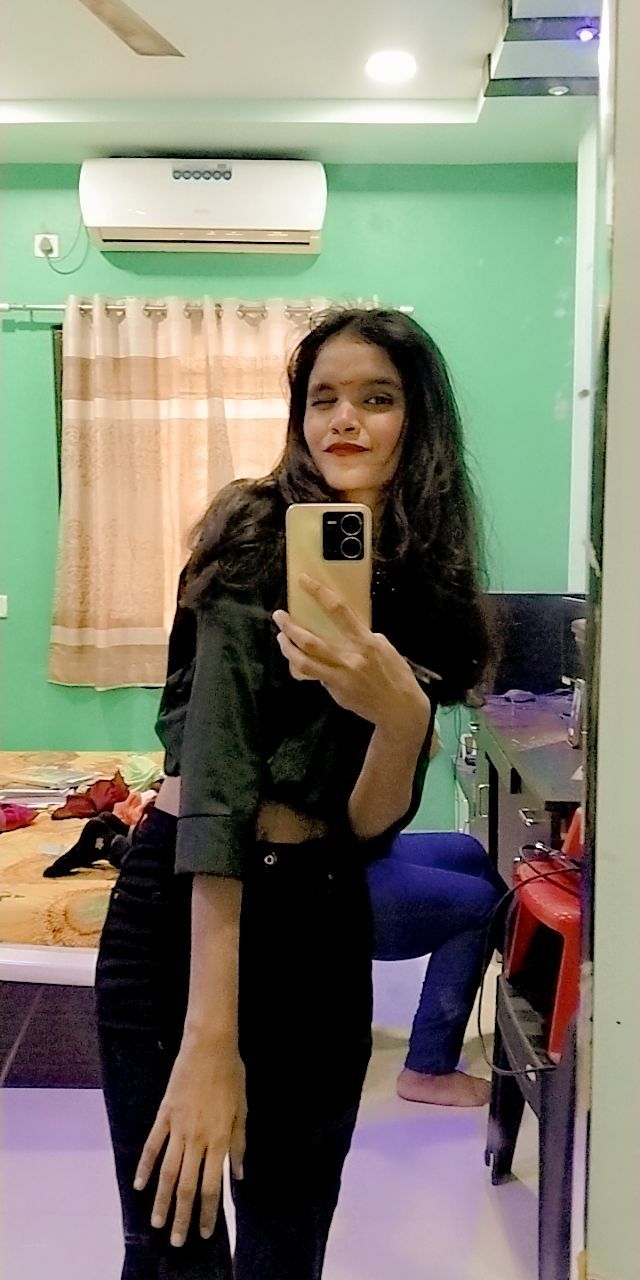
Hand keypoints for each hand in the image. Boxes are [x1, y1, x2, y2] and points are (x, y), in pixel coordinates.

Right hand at [134, 1035, 245, 1247]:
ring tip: (158, 1223)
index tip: (205, 1232)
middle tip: (177, 1240)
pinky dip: (146, 1167)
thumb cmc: (231, 1075)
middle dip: (183, 1215)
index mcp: (219, 1138)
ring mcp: (178, 1127)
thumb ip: (238, 1143)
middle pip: (187, 1185)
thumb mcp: (243, 1109)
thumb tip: (239, 1175)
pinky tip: (140, 1185)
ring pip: (168, 1172)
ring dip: (162, 1200)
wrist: (209, 1046)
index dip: (208, 1210)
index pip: (212, 1184)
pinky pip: (153, 1145)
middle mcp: (197, 1138)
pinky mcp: (164, 1114)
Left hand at [273, 574, 429, 741]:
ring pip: (303, 661)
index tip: (304, 580)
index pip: (338, 610)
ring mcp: (340, 676)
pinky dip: (304, 665)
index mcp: (365, 641)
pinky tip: (298, 659)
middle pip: (310, 641)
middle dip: (289, 627)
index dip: (318, 593)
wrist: (400, 710)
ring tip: (280, 637)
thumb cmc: (396, 674)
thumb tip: (343, 631)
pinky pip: (314, 675)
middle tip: (279, 616)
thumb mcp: (384, 648)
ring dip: (287, 648)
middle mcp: (350, 658)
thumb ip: (362, 637)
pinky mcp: (335, 691)